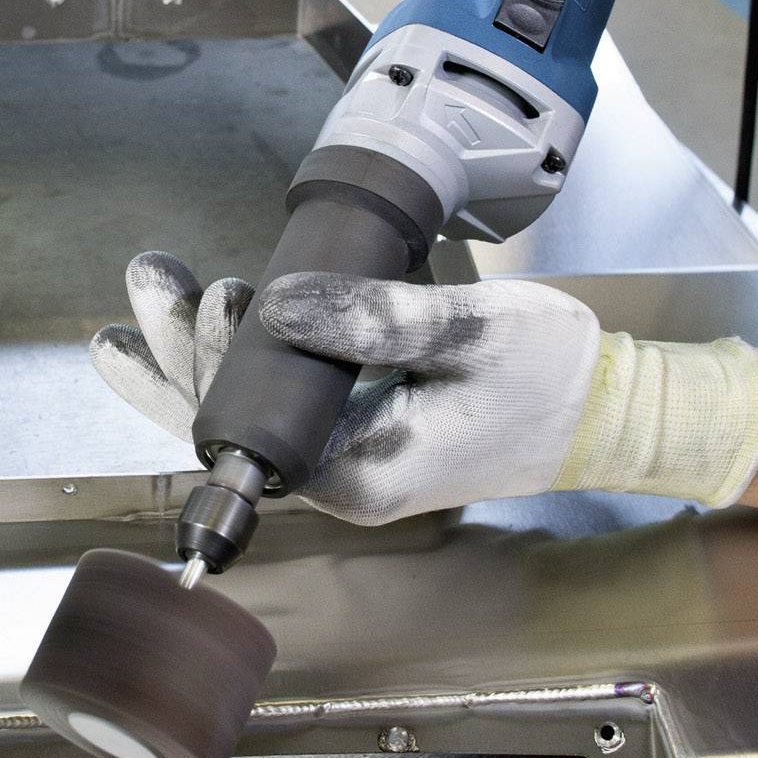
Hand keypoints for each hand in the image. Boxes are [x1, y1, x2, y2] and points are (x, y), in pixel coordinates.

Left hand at [91, 252, 757, 525]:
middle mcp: (342, 482)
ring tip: (151, 290)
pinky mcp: (360, 435)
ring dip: (197, 352)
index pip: (248, 432)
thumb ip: (373, 320)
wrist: (609, 410)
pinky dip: (238, 362)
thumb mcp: (466, 331)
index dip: (212, 362)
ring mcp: (348, 462)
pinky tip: (204, 324)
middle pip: (229, 426)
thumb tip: (279, 306)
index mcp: (359, 474)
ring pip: (248, 414)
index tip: (215, 291)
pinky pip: (279, 406)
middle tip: (148, 276)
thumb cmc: (553, 375)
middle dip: (179, 349)